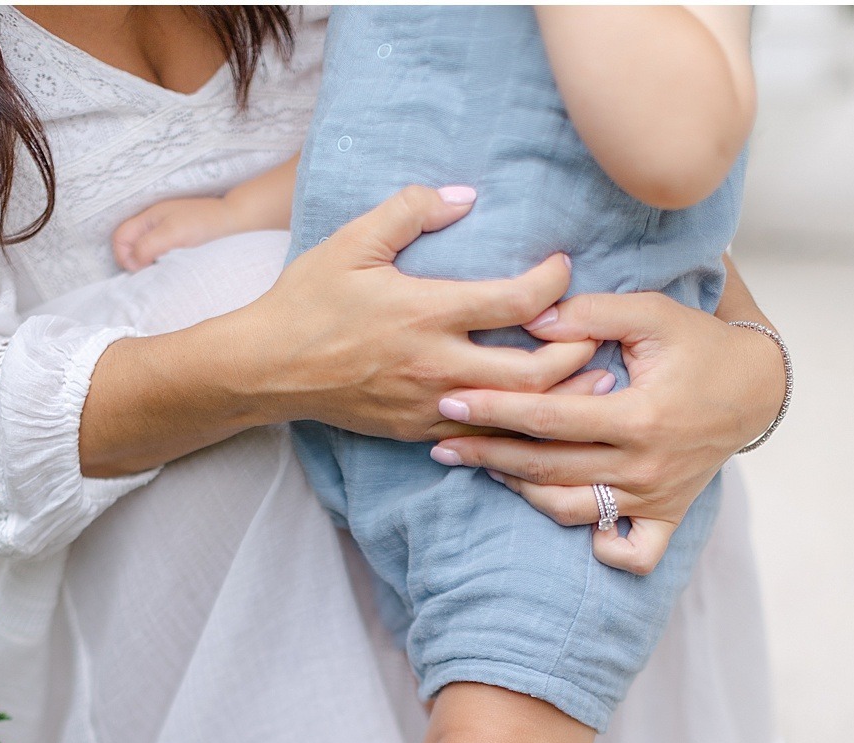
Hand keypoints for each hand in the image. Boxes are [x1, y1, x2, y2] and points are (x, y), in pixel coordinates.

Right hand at [113, 196, 247, 272]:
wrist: (237, 221)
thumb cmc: (205, 224)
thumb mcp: (172, 233)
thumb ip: (147, 245)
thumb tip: (133, 263)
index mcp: (148, 217)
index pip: (119, 238)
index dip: (124, 256)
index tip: (141, 268)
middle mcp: (153, 223)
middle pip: (128, 245)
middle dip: (134, 261)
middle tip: (152, 270)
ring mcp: (164, 231)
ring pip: (142, 250)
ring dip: (147, 263)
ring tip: (164, 268)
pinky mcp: (176, 239)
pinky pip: (157, 252)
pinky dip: (159, 262)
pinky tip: (173, 265)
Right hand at [253, 186, 602, 439]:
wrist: (263, 369)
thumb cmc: (305, 301)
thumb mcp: (352, 241)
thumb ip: (411, 209)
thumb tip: (466, 196)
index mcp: (426, 312)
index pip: (519, 301)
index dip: (555, 281)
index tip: (560, 267)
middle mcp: (435, 364)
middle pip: (536, 371)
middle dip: (576, 349)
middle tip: (590, 329)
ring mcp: (426, 403)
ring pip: (515, 414)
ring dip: (559, 395)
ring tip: (587, 375)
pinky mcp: (415, 428)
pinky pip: (481, 436)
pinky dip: (515, 423)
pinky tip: (534, 409)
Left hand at [427, 293, 785, 572]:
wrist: (757, 387)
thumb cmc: (697, 345)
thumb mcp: (653, 314)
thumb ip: (593, 313)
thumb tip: (533, 319)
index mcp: (639, 417)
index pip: (549, 419)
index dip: (494, 410)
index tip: (449, 402)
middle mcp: (644, 466)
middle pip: (548, 469)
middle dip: (487, 455)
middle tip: (441, 442)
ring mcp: (655, 498)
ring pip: (571, 510)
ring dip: (521, 492)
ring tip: (484, 468)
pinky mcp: (667, 516)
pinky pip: (631, 554)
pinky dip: (600, 550)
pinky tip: (568, 525)